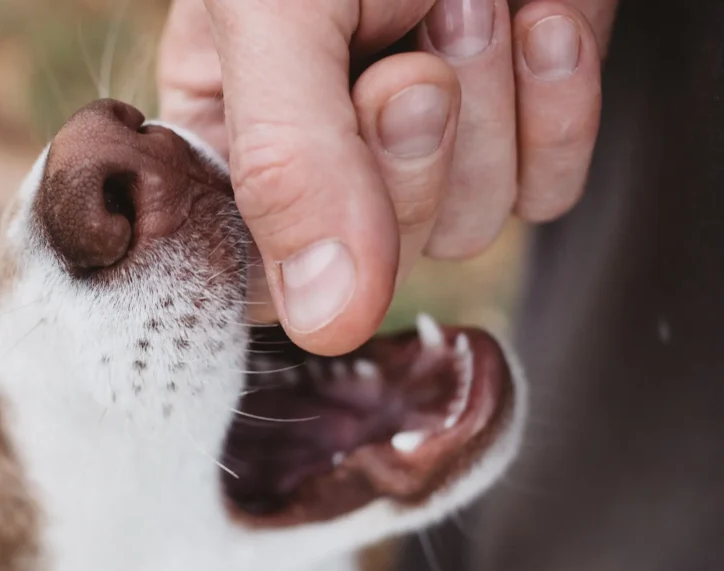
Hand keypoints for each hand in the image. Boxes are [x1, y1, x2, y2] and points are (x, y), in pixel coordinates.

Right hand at [158, 0, 614, 355]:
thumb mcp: (276, 9)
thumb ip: (287, 164)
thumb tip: (325, 321)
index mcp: (232, 125)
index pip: (246, 264)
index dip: (291, 256)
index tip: (326, 181)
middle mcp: (322, 147)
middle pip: (371, 256)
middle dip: (406, 154)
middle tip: (408, 59)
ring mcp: (424, 140)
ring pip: (465, 225)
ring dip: (486, 113)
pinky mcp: (518, 121)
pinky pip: (546, 191)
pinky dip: (557, 112)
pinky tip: (540, 24)